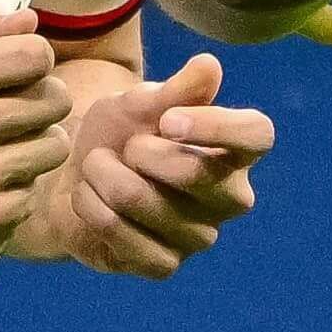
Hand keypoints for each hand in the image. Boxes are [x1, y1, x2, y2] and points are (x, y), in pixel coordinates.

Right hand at [0, 12, 70, 264]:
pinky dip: (22, 185)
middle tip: (26, 111)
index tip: (25, 70)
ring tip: (16, 145)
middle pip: (53, 98)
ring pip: (54, 146)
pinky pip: (37, 189)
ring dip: (42, 144)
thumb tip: (30, 19)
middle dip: (47, 101)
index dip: (36, 59)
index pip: (32, 56)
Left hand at [45, 52, 274, 279]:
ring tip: (94, 165)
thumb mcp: (140, 101)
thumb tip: (208, 67)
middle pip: (196, 173)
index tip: (168, 120)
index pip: (256, 135)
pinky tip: (87, 196)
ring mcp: (199, 235)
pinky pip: (121, 235)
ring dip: (103, 175)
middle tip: (122, 144)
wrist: (74, 175)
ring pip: (143, 201)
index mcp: (235, 150)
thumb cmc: (120, 131)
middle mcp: (229, 197)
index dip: (216, 126)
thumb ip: (176, 89)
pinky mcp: (163, 264)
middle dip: (140, 150)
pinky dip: (91, 207)